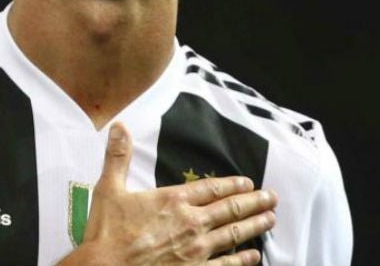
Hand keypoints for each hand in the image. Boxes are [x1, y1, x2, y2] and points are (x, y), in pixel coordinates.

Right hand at [60, 122, 277, 265]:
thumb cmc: (107, 234)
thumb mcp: (108, 189)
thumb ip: (118, 157)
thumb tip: (120, 127)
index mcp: (173, 201)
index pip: (211, 188)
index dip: (232, 184)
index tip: (248, 182)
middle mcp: (191, 223)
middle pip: (230, 209)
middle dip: (254, 202)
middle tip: (272, 198)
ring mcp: (196, 249)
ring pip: (234, 234)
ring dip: (255, 225)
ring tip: (271, 219)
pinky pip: (226, 265)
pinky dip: (243, 260)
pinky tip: (254, 256)